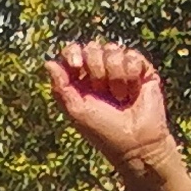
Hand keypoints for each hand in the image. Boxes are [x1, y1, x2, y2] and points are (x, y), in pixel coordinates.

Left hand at [47, 38, 173, 166]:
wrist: (136, 143)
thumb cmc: (104, 132)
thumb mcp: (76, 111)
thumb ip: (60, 87)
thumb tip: (48, 63)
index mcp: (81, 80)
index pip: (73, 52)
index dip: (72, 52)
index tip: (75, 64)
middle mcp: (101, 72)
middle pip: (92, 46)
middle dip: (95, 67)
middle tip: (102, 90)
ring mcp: (122, 69)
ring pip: (112, 49)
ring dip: (115, 75)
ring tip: (120, 97)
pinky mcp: (142, 70)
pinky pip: (132, 55)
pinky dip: (130, 74)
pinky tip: (133, 91)